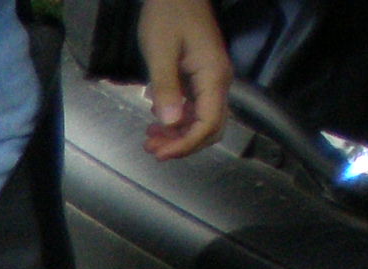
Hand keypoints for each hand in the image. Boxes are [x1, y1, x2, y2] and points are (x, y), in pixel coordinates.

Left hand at [139, 0, 231, 159]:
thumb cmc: (168, 15)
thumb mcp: (160, 51)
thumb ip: (166, 86)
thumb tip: (171, 121)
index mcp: (213, 76)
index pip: (208, 123)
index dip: (185, 144)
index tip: (159, 153)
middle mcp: (218, 81)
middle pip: (210, 128)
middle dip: (182, 144)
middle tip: (151, 147)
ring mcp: (210, 80)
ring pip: (202, 121)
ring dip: (178, 135)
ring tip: (149, 138)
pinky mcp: (200, 78)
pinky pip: (194, 109)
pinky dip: (177, 121)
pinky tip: (156, 122)